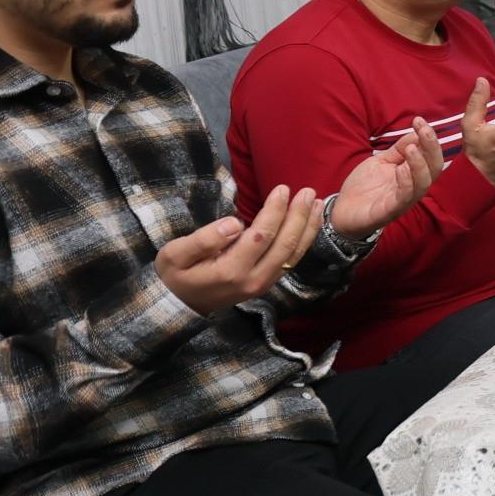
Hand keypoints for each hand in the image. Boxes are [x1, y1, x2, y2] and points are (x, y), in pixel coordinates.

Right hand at [155, 184, 320, 316]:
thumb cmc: (176, 274)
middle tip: (308, 191)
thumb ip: (204, 239)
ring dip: (308, 228)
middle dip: (299, 216)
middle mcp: (254, 280)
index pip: (261, 236)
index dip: (275, 211)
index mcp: (231, 270)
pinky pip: (291, 260)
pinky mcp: (267, 283)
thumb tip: (234, 222)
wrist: (180, 306)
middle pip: (285, 245)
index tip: (283, 189)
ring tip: (318, 203)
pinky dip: (304, 240)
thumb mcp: (176, 254)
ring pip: (293, 254)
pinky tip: (310, 224)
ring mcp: (263, 284)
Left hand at [331, 117, 441, 235]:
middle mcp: (412, 188)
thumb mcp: (381, 162)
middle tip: (423, 130)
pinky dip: (406, 183)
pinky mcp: (389, 212)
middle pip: (434, 169)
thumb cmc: (364, 187)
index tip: (419, 120)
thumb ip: (398, 150)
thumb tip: (415, 133)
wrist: (342, 211)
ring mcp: (402, 201)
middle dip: (431, 148)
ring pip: (423, 184)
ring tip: (411, 149)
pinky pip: (404, 198)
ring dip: (420, 164)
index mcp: (412, 174)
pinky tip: (401, 169)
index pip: (430, 156)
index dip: (429, 138)